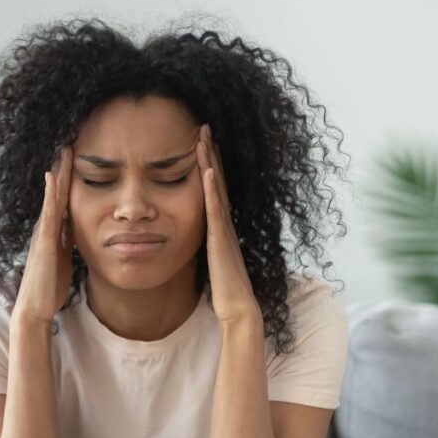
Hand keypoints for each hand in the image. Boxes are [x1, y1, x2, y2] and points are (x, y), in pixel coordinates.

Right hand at [12, 145, 75, 324]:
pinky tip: (53, 176)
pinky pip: (49, 212)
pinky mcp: (45, 240)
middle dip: (64, 168)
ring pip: (53, 196)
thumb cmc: (50, 286)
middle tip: (69, 142)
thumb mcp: (65, 259)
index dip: (69, 180)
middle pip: (57, 192)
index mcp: (52, 231)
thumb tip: (79, 231)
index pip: (63, 199)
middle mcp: (45, 227)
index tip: (77, 159)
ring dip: (58, 172)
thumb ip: (69, 243)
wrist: (36, 307)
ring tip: (63, 149)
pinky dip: (50, 193)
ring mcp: (43, 232)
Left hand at [196, 123, 259, 325]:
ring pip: (216, 189)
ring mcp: (224, 230)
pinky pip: (215, 210)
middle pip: (217, 181)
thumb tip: (197, 237)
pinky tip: (207, 170)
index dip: (210, 165)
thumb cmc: (226, 291)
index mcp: (221, 228)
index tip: (202, 142)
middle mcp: (224, 224)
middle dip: (210, 154)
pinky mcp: (220, 240)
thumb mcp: (212, 261)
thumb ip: (208, 246)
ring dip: (210, 162)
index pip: (214, 190)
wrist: (240, 310)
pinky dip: (212, 189)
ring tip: (204, 137)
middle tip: (203, 127)